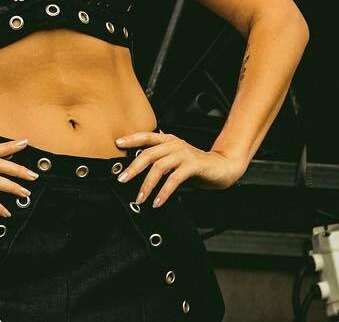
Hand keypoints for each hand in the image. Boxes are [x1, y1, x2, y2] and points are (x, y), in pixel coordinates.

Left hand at [114, 131, 244, 207]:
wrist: (221, 167)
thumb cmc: (195, 165)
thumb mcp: (174, 160)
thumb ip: (159, 160)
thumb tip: (136, 168)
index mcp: (168, 140)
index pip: (146, 136)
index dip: (131, 139)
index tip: (117, 144)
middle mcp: (175, 144)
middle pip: (149, 154)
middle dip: (133, 168)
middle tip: (122, 180)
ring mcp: (184, 154)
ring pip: (159, 167)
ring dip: (147, 185)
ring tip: (140, 198)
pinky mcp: (193, 165)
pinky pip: (174, 179)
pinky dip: (164, 192)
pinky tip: (157, 202)